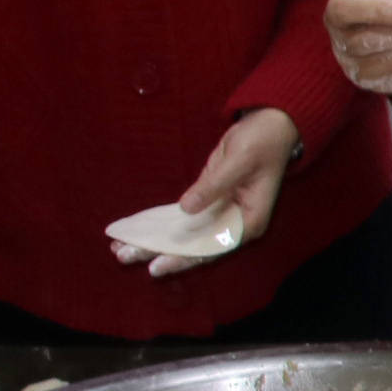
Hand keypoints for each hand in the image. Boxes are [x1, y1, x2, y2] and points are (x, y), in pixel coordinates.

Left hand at [119, 108, 299, 276]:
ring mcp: (220, 214)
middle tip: (124, 256)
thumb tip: (186, 208)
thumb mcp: (239, 162)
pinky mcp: (209, 202)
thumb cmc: (262, 142)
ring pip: (186, 236)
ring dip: (155, 242)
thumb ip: (214, 186)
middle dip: (160, 253)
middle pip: (195, 247)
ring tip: (121, 249)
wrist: (270, 125)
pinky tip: (137, 230)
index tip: (156, 265)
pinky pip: (182, 220)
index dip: (184, 258)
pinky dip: (160, 225)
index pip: (213, 247)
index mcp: (248, 221)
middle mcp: (233, 225)